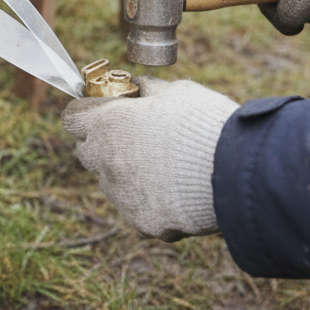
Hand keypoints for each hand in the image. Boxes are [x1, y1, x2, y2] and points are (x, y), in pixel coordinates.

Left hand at [61, 77, 237, 240]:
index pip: (72, 118)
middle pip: (86, 152)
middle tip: (134, 137)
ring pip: (111, 182)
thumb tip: (136, 88)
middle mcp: (106, 160)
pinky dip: (149, 201)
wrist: (238, 173)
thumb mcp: (177, 92)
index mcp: (109, 123)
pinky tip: (177, 192)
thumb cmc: (207, 124)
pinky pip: (135, 209)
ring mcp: (121, 195)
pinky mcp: (140, 222)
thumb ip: (147, 91)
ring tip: (165, 167)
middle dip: (103, 143)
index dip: (86, 112)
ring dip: (126, 174)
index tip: (100, 111)